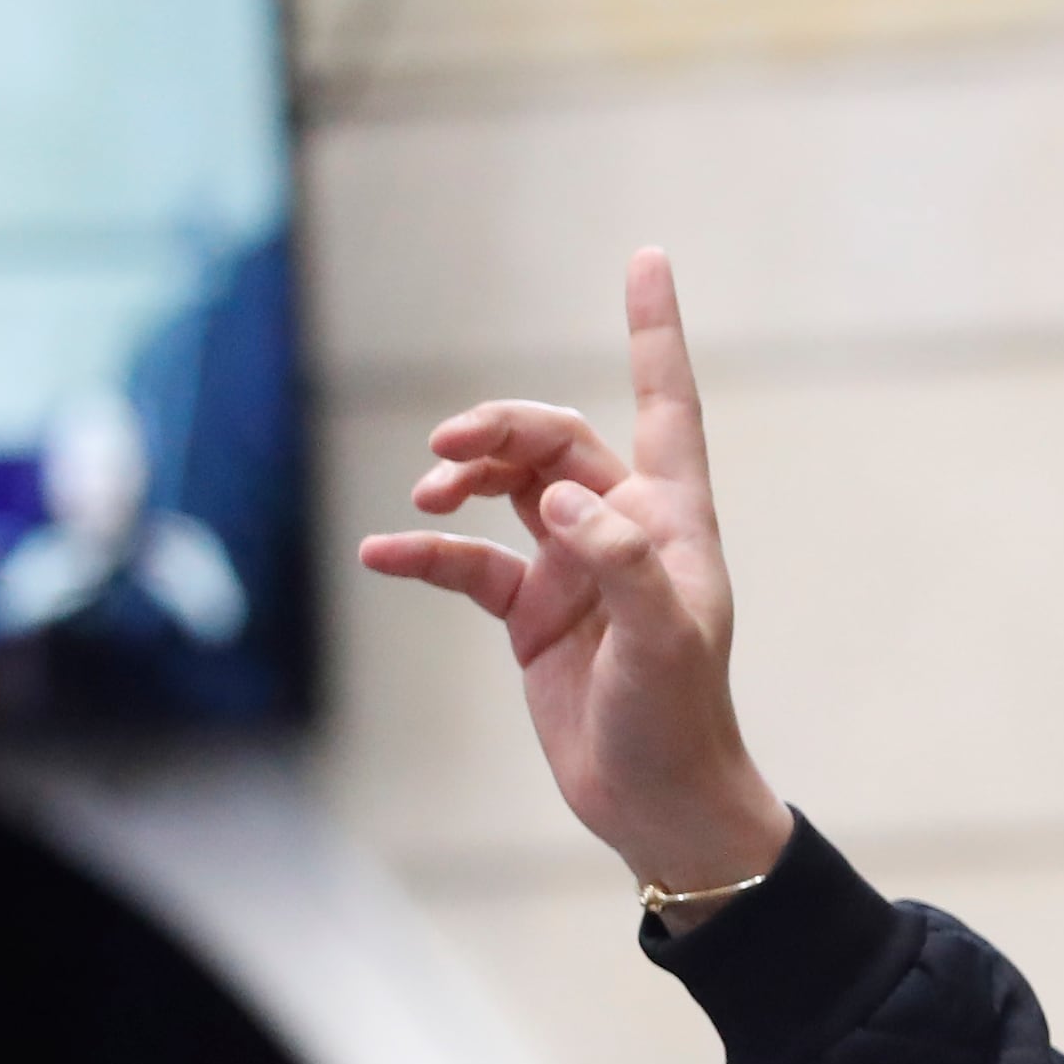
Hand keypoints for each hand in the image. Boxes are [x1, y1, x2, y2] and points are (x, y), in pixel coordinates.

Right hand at [358, 247, 791, 898]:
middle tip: (447, 458)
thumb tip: (562, 496)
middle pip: (555, 437)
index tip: (646, 258)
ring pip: (507, 488)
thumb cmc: (678, 722)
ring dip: (462, 481)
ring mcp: (573, 569)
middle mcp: (622, 531)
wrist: (656, 804)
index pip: (667, 405)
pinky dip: (427, 552)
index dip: (654, 332)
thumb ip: (620, 561)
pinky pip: (468, 562)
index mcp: (671, 522)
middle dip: (498, 430)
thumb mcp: (661, 642)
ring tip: (426, 499)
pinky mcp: (532, 614)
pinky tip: (385, 554)